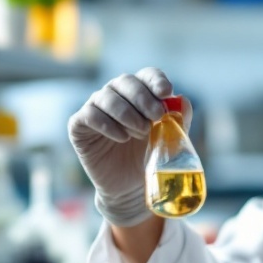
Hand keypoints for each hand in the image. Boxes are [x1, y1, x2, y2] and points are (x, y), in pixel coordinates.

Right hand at [68, 68, 190, 226]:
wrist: (130, 186)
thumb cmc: (149, 157)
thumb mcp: (169, 139)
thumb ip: (178, 120)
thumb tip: (183, 101)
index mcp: (139, 93)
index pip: (146, 76)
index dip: (155, 80)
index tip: (166, 93)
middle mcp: (115, 95)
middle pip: (125, 82)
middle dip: (143, 98)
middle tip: (157, 116)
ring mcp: (95, 108)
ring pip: (106, 97)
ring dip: (127, 113)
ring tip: (141, 132)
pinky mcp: (79, 126)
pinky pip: (89, 115)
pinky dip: (107, 124)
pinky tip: (122, 137)